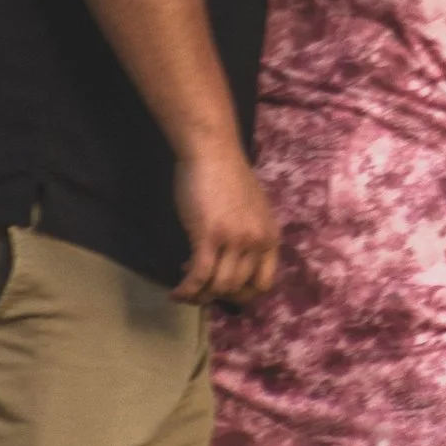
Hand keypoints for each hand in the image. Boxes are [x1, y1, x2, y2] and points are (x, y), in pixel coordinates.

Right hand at [172, 135, 280, 306]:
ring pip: (219, 286)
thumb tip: (236, 262)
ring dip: (200, 293)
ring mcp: (234, 240)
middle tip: (200, 284)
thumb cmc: (227, 176)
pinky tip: (175, 292)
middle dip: (217, 294)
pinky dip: (186, 290)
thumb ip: (250, 235)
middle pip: (238, 289)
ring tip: (186, 285)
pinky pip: (199, 276)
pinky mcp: (209, 236)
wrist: (211, 151)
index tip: (223, 287)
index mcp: (270, 237)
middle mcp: (257, 242)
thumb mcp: (252, 210)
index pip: (263, 284)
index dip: (241, 294)